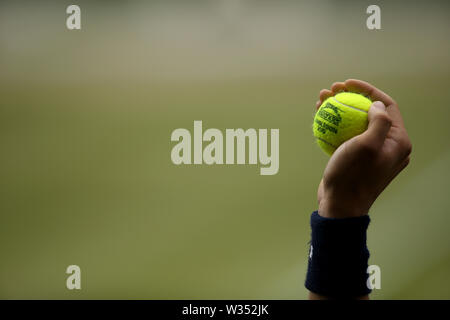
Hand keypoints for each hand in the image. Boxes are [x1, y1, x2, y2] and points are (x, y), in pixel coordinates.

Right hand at [315, 79, 411, 217]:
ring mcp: (371, 152)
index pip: (387, 106)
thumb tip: (377, 105)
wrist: (340, 205)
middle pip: (369, 112)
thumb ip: (379, 122)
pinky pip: (346, 135)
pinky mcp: (356, 158)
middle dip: (349, 96)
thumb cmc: (353, 176)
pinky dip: (334, 125)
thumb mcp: (368, 146)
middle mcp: (388, 146)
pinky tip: (319, 116)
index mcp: (398, 142)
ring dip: (339, 108)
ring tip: (321, 100)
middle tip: (331, 90)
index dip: (367, 90)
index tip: (347, 83)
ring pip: (355, 122)